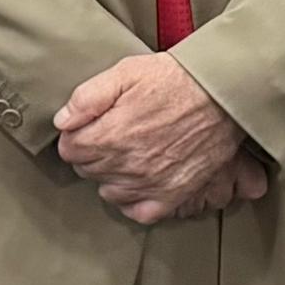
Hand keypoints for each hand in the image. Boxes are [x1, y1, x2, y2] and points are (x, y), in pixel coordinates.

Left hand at [53, 53, 251, 224]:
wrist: (221, 94)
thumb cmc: (174, 79)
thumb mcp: (126, 72)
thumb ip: (87, 97)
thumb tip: (62, 121)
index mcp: (110, 135)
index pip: (69, 149)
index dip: (77, 134)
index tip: (91, 125)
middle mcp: (127, 165)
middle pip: (87, 170)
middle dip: (93, 153)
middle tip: (113, 133)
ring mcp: (150, 183)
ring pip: (109, 192)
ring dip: (112, 175)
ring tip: (128, 153)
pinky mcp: (173, 195)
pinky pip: (139, 212)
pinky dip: (134, 201)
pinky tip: (138, 181)